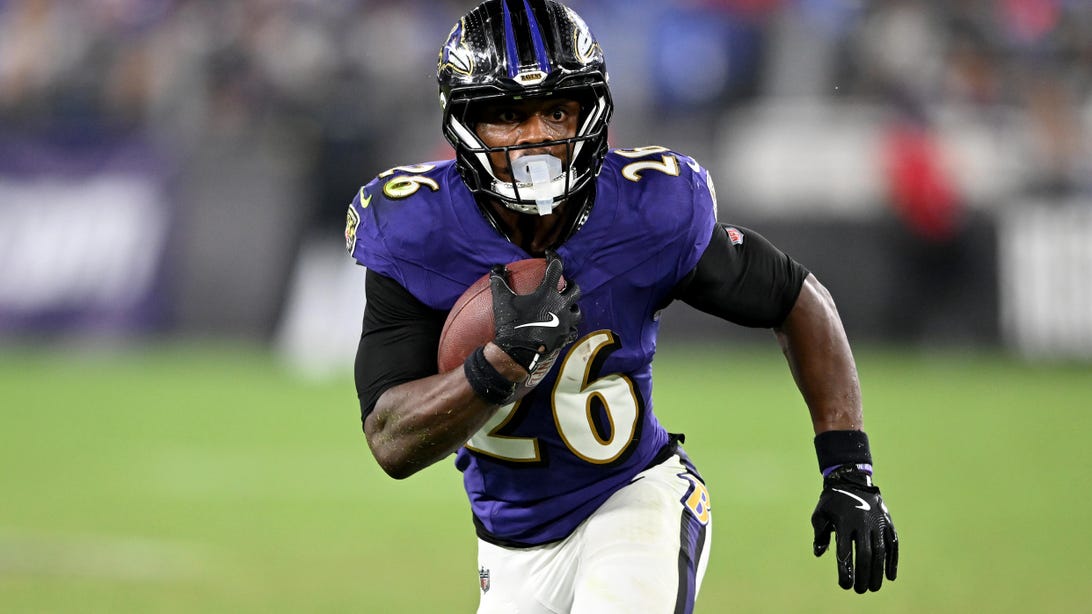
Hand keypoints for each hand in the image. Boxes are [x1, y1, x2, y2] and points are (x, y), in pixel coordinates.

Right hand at [490, 251, 580, 373]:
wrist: (517, 353)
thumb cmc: (510, 325)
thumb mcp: (502, 300)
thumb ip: (499, 281)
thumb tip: (496, 267)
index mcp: (548, 293)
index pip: (556, 268)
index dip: (554, 257)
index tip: (549, 253)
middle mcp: (561, 306)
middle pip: (575, 289)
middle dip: (570, 283)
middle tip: (564, 283)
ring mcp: (566, 323)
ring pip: (577, 310)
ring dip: (573, 305)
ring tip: (566, 305)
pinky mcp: (565, 337)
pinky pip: (573, 329)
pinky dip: (570, 325)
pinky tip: (565, 326)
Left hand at [811, 466, 898, 592]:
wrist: (851, 479)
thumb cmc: (832, 501)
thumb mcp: (820, 514)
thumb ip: (819, 534)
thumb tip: (819, 553)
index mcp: (843, 523)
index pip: (844, 553)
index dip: (845, 571)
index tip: (845, 585)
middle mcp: (862, 523)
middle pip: (865, 555)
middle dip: (862, 575)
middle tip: (860, 590)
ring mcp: (877, 522)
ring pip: (880, 551)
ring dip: (878, 572)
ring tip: (873, 587)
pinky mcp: (887, 522)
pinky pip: (893, 544)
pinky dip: (893, 561)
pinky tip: (890, 576)